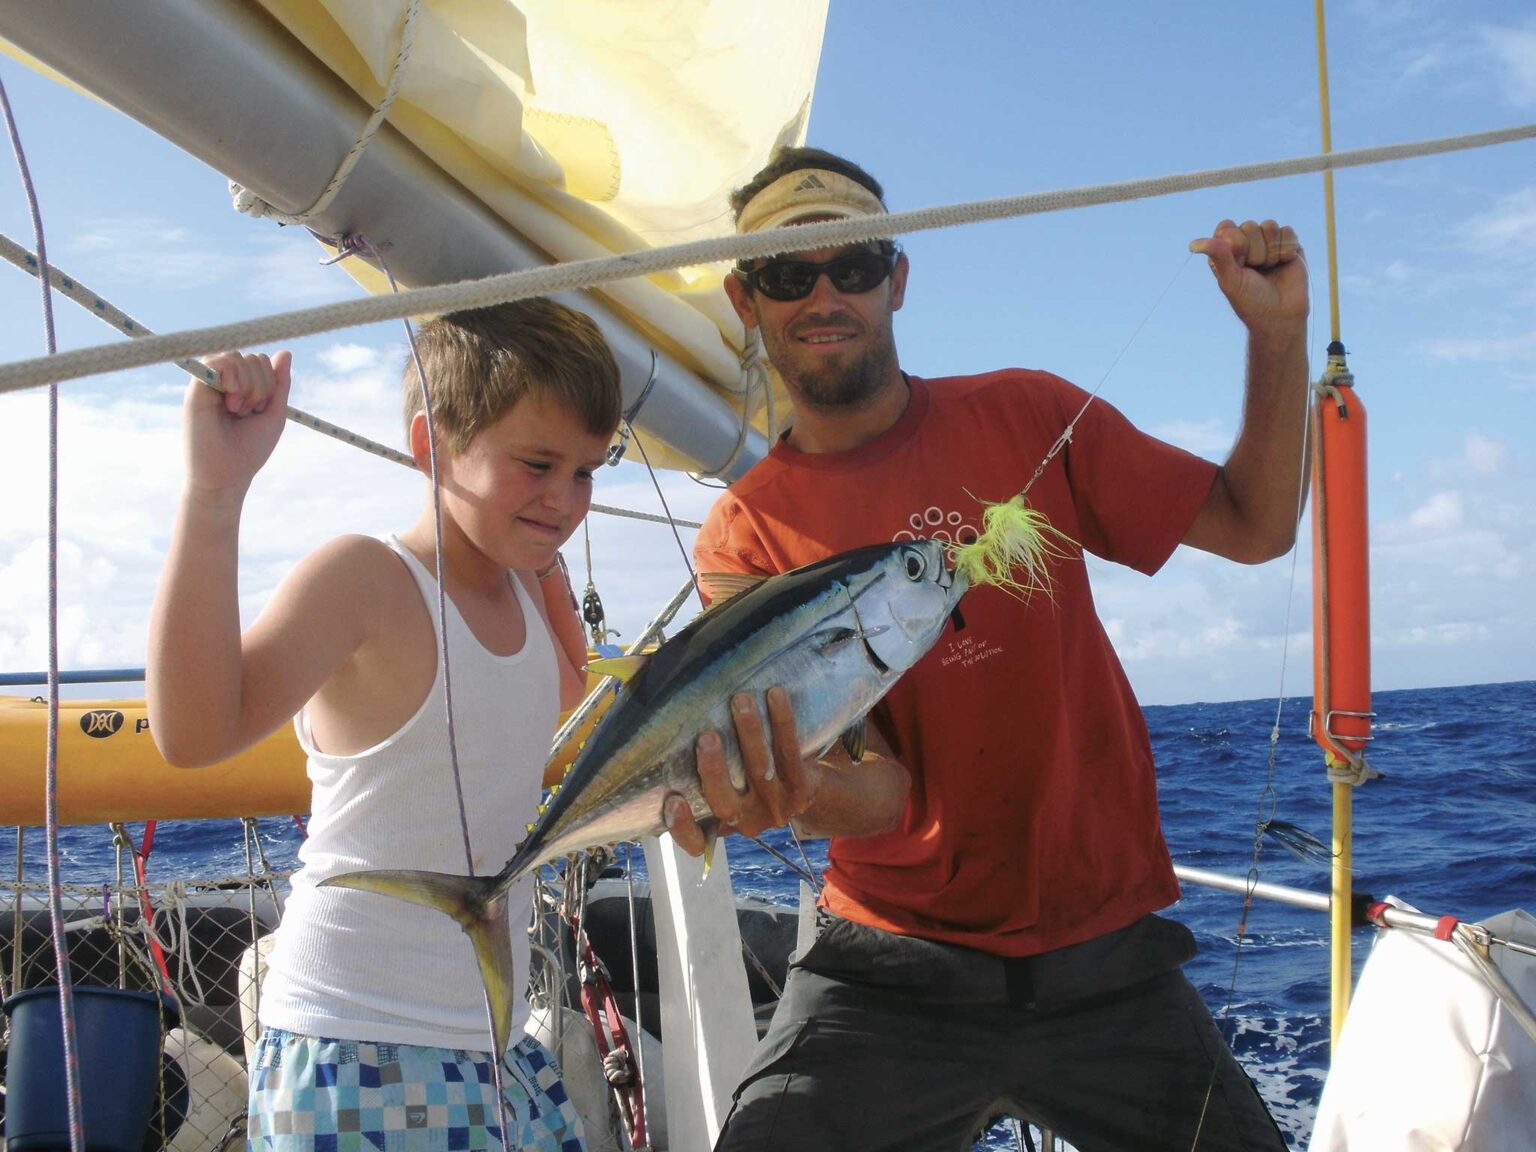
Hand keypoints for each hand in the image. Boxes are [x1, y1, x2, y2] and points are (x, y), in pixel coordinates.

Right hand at [183, 350, 292, 501]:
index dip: (269, 383)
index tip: (259, 410)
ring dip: (248, 386)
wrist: (227, 476)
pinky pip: (216, 361)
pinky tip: (231, 401)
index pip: (260, 362)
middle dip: (261, 386)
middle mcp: (222, 382)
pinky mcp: (195, 389)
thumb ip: (279, 384)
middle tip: (247, 412)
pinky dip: (232, 377)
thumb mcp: (273, 413)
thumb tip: (285, 352)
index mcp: (240, 387)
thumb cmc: (249, 449)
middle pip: (252, 358)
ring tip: (237, 410)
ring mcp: (208, 384)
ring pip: (236, 357)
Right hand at [664, 686, 820, 855]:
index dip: (682, 827)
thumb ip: (688, 761)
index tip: (672, 801)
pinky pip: (790, 753)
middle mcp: (747, 822)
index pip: (695, 840)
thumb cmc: (747, 779)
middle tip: (706, 736)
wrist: (809, 792)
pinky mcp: (802, 790)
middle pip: (725, 802)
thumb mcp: (719, 781)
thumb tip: (642, 703)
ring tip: (741, 700)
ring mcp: (776, 808)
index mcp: (719, 824)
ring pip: (760, 770)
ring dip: (750, 733)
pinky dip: (782, 721)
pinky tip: (775, 694)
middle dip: (714, 770)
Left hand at [1189, 219, 1307, 333]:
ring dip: (1270, 251)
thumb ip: (1218, 256)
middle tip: (1255, 271)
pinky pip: (1287, 231)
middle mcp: (1245, 243)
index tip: (1239, 264)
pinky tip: (1284, 263)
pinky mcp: (1288, 243)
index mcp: (1225, 251)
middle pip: (1249, 225)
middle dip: (1254, 251)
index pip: (1226, 227)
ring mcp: (1267, 242)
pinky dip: (1286, 249)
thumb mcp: (1230, 280)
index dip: (1234, 243)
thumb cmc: (1250, 301)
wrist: (1280, 315)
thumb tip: (1193, 244)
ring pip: (1269, 226)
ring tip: (1269, 268)